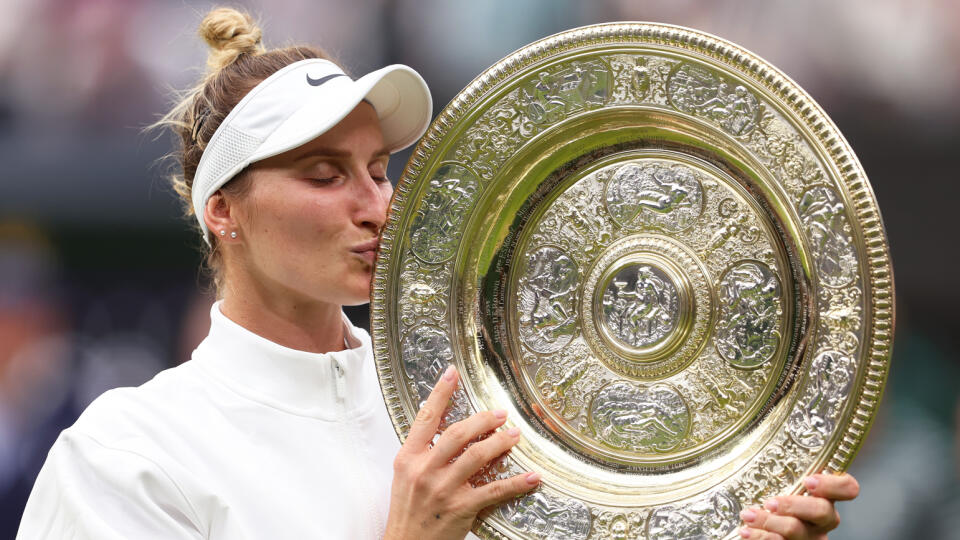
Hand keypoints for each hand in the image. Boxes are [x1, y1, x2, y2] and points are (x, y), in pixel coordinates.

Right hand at [384, 365, 540, 539]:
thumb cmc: (407, 511)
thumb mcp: (405, 477)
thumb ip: (423, 454)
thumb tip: (451, 432)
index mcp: (408, 458)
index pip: (426, 418)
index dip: (440, 393)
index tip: (452, 373)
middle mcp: (425, 470)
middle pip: (458, 433)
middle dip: (483, 420)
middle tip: (500, 413)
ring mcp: (443, 489)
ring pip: (477, 456)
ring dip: (499, 443)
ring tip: (513, 435)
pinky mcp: (461, 508)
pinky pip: (494, 490)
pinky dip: (516, 482)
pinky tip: (532, 476)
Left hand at [738, 473, 859, 538]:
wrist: (760, 530)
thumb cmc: (768, 497)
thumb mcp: (776, 479)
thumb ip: (779, 467)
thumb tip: (756, 435)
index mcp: (825, 496)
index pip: (848, 488)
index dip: (833, 485)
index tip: (808, 480)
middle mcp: (824, 519)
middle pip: (823, 512)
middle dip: (794, 505)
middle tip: (769, 502)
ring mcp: (812, 537)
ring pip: (799, 531)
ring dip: (770, 523)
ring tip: (748, 515)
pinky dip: (762, 538)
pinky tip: (746, 531)